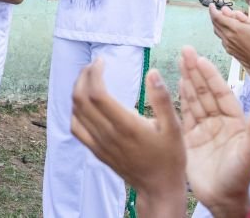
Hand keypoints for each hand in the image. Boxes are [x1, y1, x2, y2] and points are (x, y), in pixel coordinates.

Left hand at [71, 59, 186, 214]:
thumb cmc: (169, 157)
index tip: (101, 61)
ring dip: (77, 90)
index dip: (94, 73)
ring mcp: (99, 144)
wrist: (158, 188)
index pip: (97, 94)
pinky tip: (84, 102)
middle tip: (94, 65)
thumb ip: (162, 99)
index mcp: (127, 126)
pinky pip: (76, 128)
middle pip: (81, 99)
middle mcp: (108, 134)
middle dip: (83, 76)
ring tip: (89, 78)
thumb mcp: (174, 127)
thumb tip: (152, 73)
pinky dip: (75, 111)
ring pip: (75, 112)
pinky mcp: (96, 151)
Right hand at [180, 46, 249, 214]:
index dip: (210, 76)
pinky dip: (179, 98)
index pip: (220, 93)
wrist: (222, 200)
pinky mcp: (189, 138)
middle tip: (185, 50)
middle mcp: (218, 121)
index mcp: (234, 121)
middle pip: (205, 91)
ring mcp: (203, 128)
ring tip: (179, 60)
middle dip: (195, 70)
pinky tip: (175, 84)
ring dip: (186, 79)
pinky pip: (184, 113)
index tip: (201, 59)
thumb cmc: (240, 178)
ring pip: (193, 98)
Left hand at [208, 1, 249, 82]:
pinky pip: (221, 38)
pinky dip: (221, 32)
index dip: (212, 10)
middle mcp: (228, 36)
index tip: (211, 4)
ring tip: (221, 19)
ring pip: (217, 31)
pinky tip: (228, 30)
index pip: (217, 17)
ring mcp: (228, 44)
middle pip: (215, 23)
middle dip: (214, 15)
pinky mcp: (229, 50)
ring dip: (217, 23)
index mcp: (235, 28)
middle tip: (216, 10)